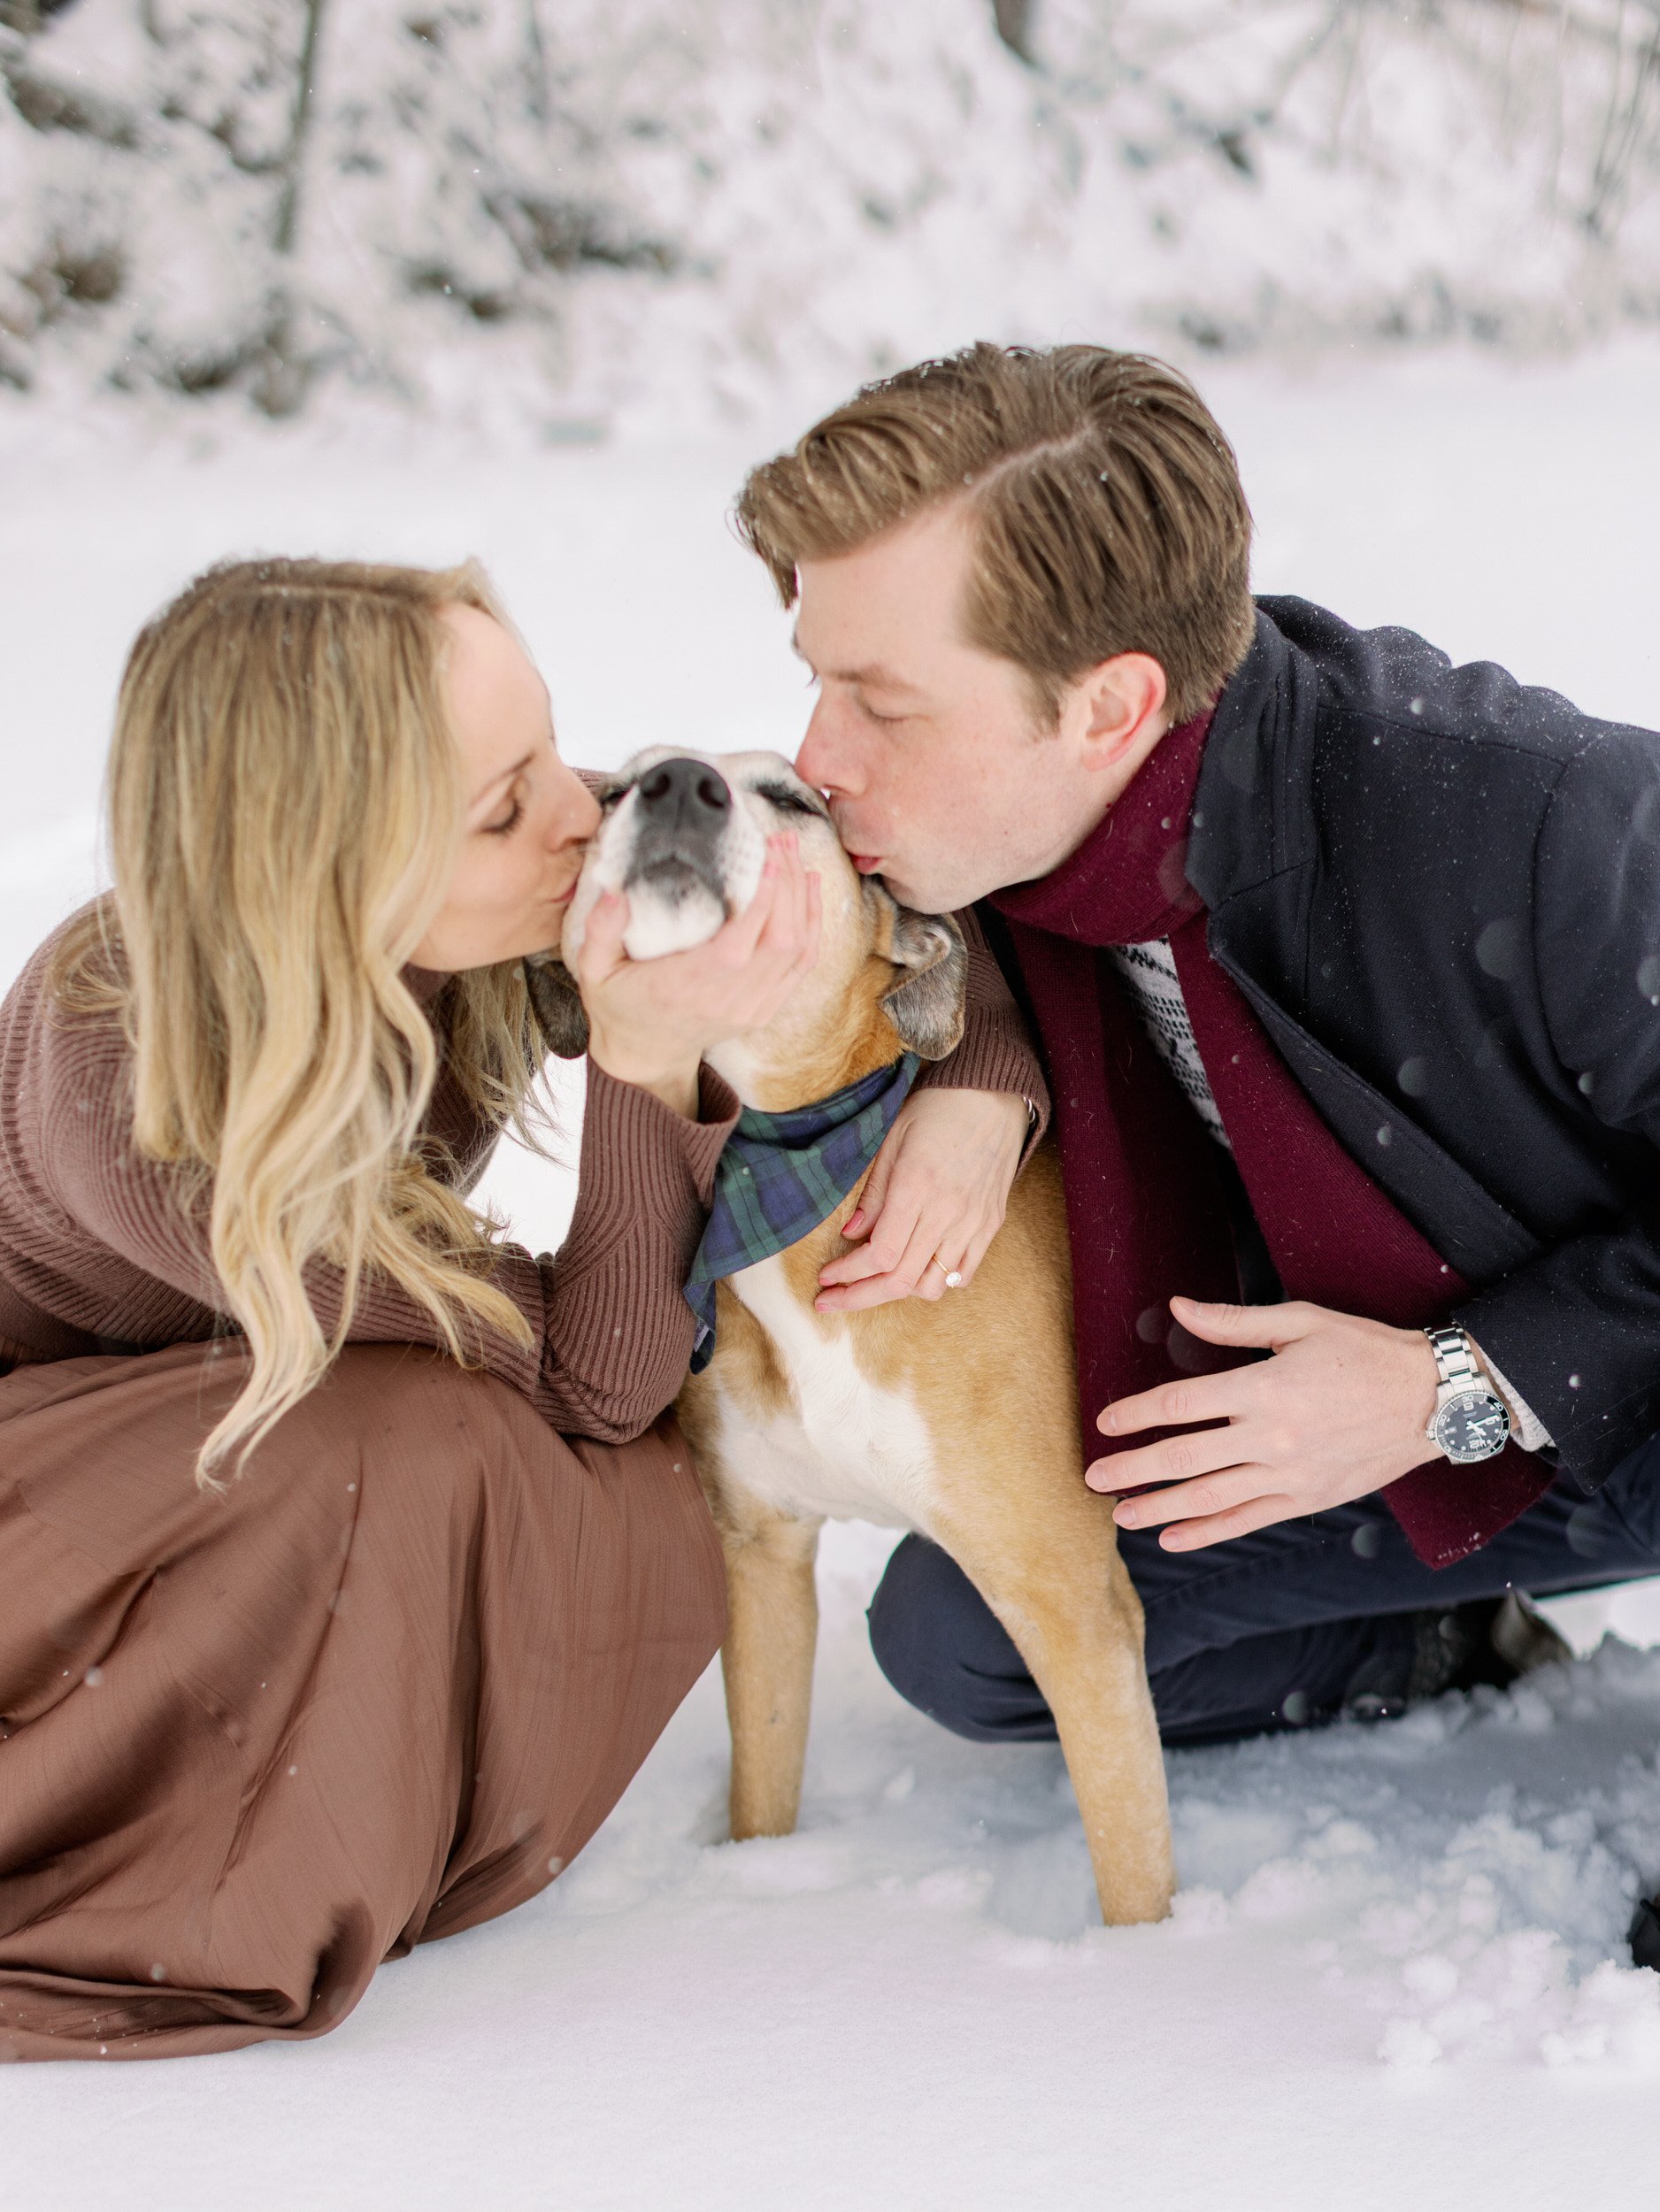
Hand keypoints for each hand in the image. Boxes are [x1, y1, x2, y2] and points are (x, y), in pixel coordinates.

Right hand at [576, 833, 820, 1115]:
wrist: (644, 1054)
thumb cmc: (617, 1004)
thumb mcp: (592, 970)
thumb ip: (599, 930)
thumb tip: (613, 890)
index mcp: (683, 987)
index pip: (736, 944)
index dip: (761, 900)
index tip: (766, 856)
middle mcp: (725, 1000)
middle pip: (778, 939)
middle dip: (786, 883)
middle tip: (780, 839)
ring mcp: (751, 1007)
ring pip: (796, 948)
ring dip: (801, 896)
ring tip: (793, 852)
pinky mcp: (765, 1009)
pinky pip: (802, 965)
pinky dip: (813, 924)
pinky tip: (809, 888)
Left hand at [814, 1087, 1028, 1312]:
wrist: (993, 1095)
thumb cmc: (937, 1109)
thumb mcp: (891, 1139)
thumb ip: (873, 1192)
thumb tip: (851, 1234)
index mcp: (917, 1187)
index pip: (879, 1255)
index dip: (848, 1275)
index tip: (826, 1277)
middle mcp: (947, 1212)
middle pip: (900, 1280)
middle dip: (860, 1296)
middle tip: (834, 1299)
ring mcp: (973, 1223)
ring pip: (932, 1286)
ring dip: (899, 1291)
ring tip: (876, 1281)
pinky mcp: (991, 1225)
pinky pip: (964, 1274)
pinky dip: (937, 1281)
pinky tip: (916, 1269)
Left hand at [1088, 1296, 1441, 1550]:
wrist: (1432, 1399)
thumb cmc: (1365, 1351)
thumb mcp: (1299, 1322)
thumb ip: (1232, 1321)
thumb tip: (1177, 1307)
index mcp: (1264, 1387)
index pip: (1181, 1405)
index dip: (1137, 1414)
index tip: (1106, 1423)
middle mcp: (1272, 1436)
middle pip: (1185, 1457)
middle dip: (1133, 1470)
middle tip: (1093, 1477)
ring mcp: (1290, 1474)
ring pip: (1210, 1497)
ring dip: (1159, 1508)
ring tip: (1121, 1515)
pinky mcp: (1307, 1498)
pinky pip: (1248, 1520)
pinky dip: (1207, 1533)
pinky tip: (1173, 1538)